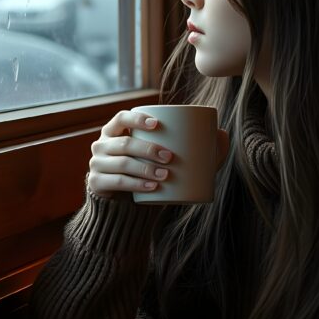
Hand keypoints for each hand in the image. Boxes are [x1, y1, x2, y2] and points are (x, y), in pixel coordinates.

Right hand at [88, 108, 229, 199]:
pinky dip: (136, 185)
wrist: (121, 200)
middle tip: (170, 158)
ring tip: (165, 175)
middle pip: (125, 144)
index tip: (157, 125)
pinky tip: (151, 188)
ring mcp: (97, 164)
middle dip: (149, 150)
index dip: (137, 119)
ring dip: (144, 169)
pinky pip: (116, 183)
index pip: (122, 118)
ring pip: (121, 164)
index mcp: (115, 131)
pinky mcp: (96, 184)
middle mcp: (101, 144)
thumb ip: (192, 146)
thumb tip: (222, 134)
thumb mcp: (162, 156)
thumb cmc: (145, 170)